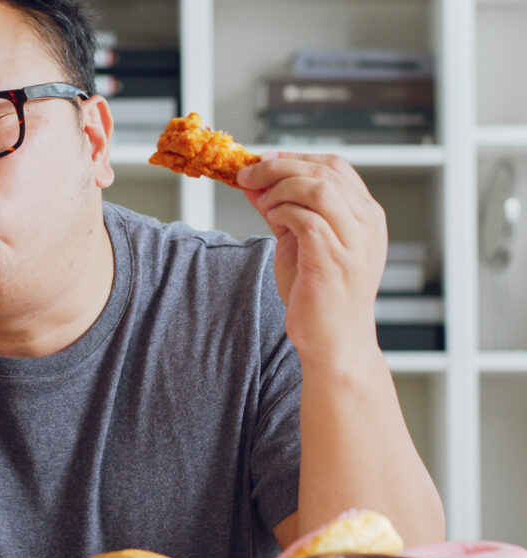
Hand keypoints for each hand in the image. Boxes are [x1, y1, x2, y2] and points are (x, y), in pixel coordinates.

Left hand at [236, 152, 386, 367]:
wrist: (333, 340)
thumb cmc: (318, 293)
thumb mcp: (299, 240)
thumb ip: (282, 209)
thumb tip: (252, 182)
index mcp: (365, 214)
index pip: (335, 165)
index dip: (295, 158)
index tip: (263, 161)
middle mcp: (367, 224)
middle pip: (325, 171)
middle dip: (279, 166)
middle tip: (248, 174)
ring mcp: (355, 242)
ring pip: (319, 188)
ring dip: (281, 188)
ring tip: (262, 201)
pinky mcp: (335, 261)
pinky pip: (308, 220)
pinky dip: (283, 212)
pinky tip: (272, 219)